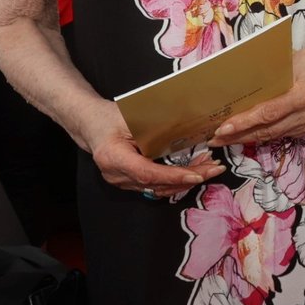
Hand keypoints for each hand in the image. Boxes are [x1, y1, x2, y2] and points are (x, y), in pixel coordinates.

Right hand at [82, 100, 224, 196]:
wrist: (91, 125)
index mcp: (114, 158)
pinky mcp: (129, 182)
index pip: (148, 173)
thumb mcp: (132, 115)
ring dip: (185, 181)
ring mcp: (122, 182)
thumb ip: (155, 123)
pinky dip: (175, 181)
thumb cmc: (110, 116)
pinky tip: (192, 172)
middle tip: (214, 169)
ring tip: (208, 169)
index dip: (173, 176)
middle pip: (157, 184)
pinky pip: (155, 186)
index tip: (197, 174)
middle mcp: (117, 176)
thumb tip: (186, 122)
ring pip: (158, 189)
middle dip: (189, 179)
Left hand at [213, 42, 304, 145]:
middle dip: (239, 136)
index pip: (268, 113)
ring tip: (224, 140)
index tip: (223, 128)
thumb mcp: (289, 60)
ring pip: (272, 135)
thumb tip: (239, 85)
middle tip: (215, 139)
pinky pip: (280, 135)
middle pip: (268, 130)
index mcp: (304, 94)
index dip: (245, 122)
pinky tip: (245, 136)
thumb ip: (269, 76)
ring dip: (247, 139)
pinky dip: (261, 136)